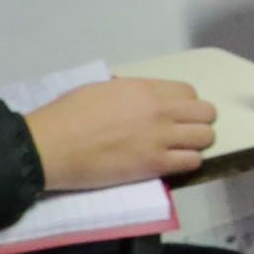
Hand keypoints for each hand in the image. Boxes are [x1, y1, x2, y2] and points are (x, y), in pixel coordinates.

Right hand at [28, 77, 215, 190]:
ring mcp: (160, 137)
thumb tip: (141, 96)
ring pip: (205, 137)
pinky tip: (172, 164)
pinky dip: (188, 163)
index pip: (189, 92)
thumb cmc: (65, 116)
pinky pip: (193, 162)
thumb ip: (129, 92)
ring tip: (180, 150)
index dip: (185, 105)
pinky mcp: (154, 164)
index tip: (176, 114)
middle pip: (206, 113)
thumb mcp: (100, 89)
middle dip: (198, 122)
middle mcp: (159, 110)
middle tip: (183, 132)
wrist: (47, 147)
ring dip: (196, 143)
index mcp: (144, 88)